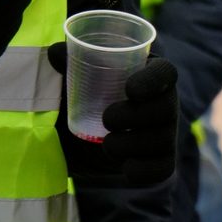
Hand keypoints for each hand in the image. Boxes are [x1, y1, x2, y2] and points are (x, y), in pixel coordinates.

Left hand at [47, 42, 180, 186]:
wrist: (82, 141)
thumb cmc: (84, 98)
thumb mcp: (74, 79)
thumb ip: (68, 63)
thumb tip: (55, 52)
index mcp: (148, 74)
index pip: (165, 72)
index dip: (153, 80)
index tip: (130, 90)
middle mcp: (165, 102)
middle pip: (166, 107)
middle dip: (135, 117)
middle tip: (106, 120)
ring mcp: (166, 133)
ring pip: (162, 140)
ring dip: (131, 145)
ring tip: (107, 145)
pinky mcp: (161, 161)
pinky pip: (162, 169)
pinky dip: (142, 170)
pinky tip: (125, 168)